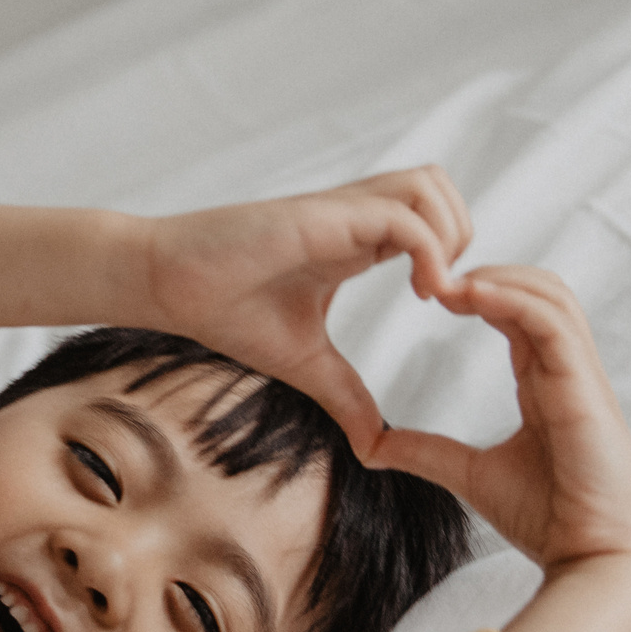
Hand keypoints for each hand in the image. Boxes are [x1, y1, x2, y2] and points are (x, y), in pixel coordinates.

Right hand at [136, 166, 473, 456]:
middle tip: (447, 295)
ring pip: (429, 185)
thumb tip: (375, 446)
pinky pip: (403, 218)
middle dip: (462, 237)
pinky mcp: (325, 217)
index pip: (430, 218)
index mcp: (355, 241)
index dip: (452, 256)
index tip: (442, 310)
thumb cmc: (226, 310)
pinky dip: (428, 251)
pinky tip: (422, 293)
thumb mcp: (305, 363)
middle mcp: (354, 216)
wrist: (168, 286)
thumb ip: (346, 396)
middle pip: (440, 188)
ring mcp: (341, 211)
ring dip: (450, 235)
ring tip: (435, 290)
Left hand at [371, 265, 630, 631]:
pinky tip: (471, 294)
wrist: (591, 558)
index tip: (432, 293)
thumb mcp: (470, 475)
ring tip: (448, 280)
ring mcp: (581, 375)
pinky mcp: (585, 386)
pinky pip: (552, 323)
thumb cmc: (548, 518)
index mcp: (547, 383)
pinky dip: (513, 301)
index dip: (480, 294)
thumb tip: (371, 447)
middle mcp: (567, 371)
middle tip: (435, 276)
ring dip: (500, 278)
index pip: (519, 314)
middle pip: (539, 291)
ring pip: (550, 295)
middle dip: (490, 273)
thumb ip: (426, 453)